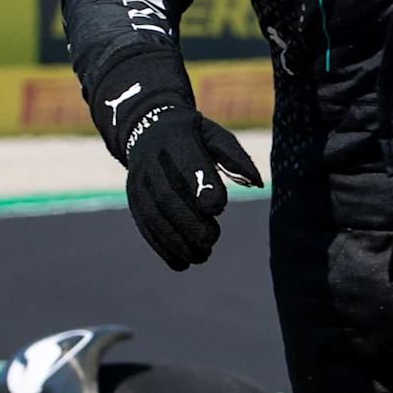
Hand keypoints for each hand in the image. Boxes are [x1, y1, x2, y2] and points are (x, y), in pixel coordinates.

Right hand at [120, 106, 261, 269]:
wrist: (146, 130)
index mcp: (175, 139)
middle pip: (167, 196)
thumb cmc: (192, 136)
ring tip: (201, 256)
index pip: (186, 162)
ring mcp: (139, 183)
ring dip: (177, 241)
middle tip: (211, 238)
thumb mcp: (214, 135)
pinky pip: (145, 227)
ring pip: (154, 216)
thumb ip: (234, 157)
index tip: (218, 207)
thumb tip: (258, 183)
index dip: (200, 186)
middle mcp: (152, 162)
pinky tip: (182, 262)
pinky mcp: (134, 201)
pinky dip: (163, 248)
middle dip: (188, 222)